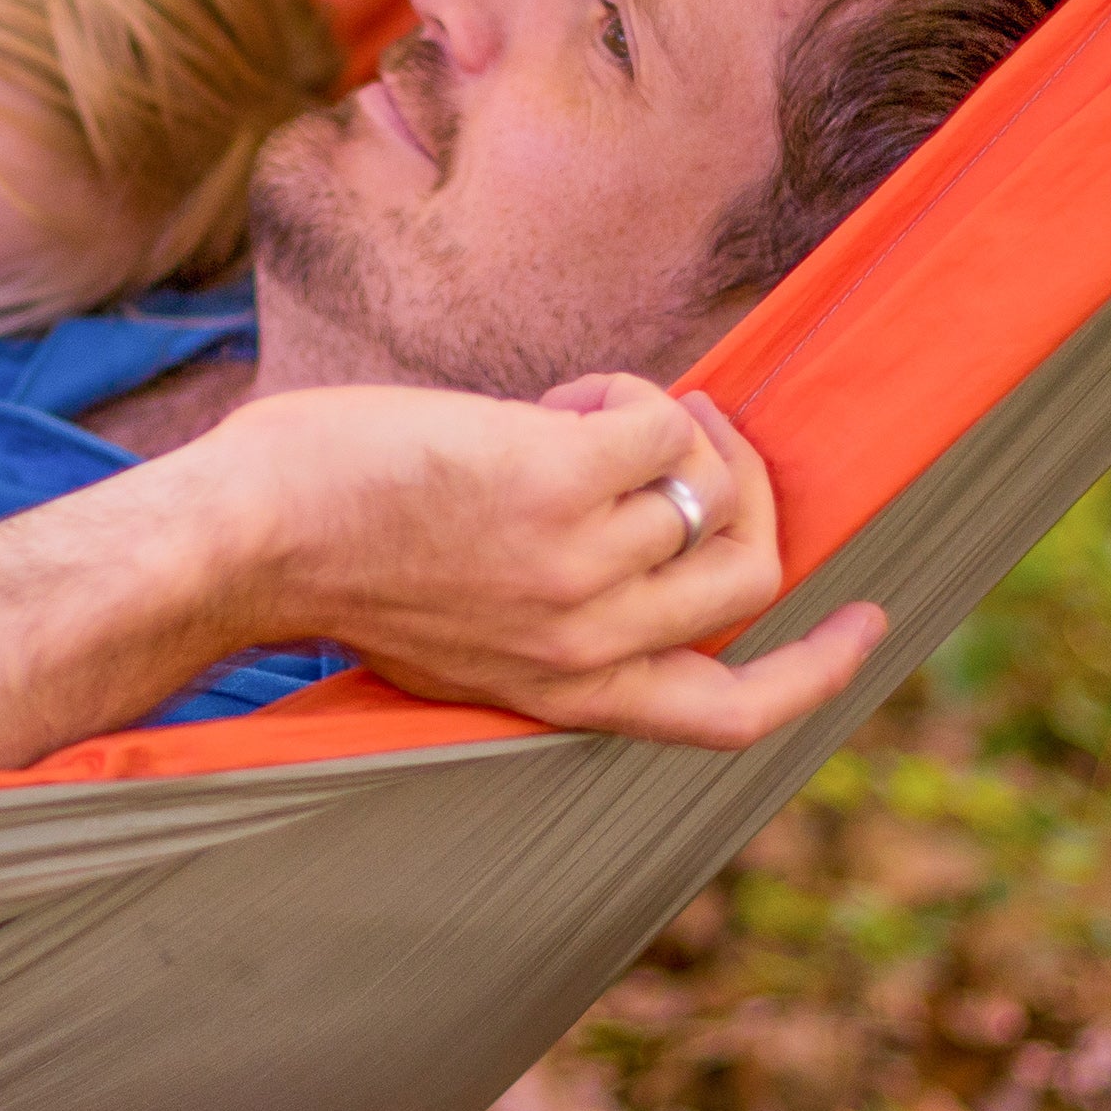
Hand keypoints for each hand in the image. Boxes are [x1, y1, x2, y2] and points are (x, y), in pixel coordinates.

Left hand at [210, 372, 882, 749]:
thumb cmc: (325, 567)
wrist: (243, 540)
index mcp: (569, 695)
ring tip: (576, 413)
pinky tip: (553, 399)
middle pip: (754, 574)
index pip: (734, 717)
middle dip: (748, 491)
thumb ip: (546, 622)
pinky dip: (624, 393)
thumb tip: (624, 548)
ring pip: (711, 482)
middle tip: (694, 438)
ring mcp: (582, 566)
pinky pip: (658, 419)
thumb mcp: (458, 640)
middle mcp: (590, 644)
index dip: (820, 672)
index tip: (867, 622)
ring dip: (664, 426)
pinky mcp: (560, 483)